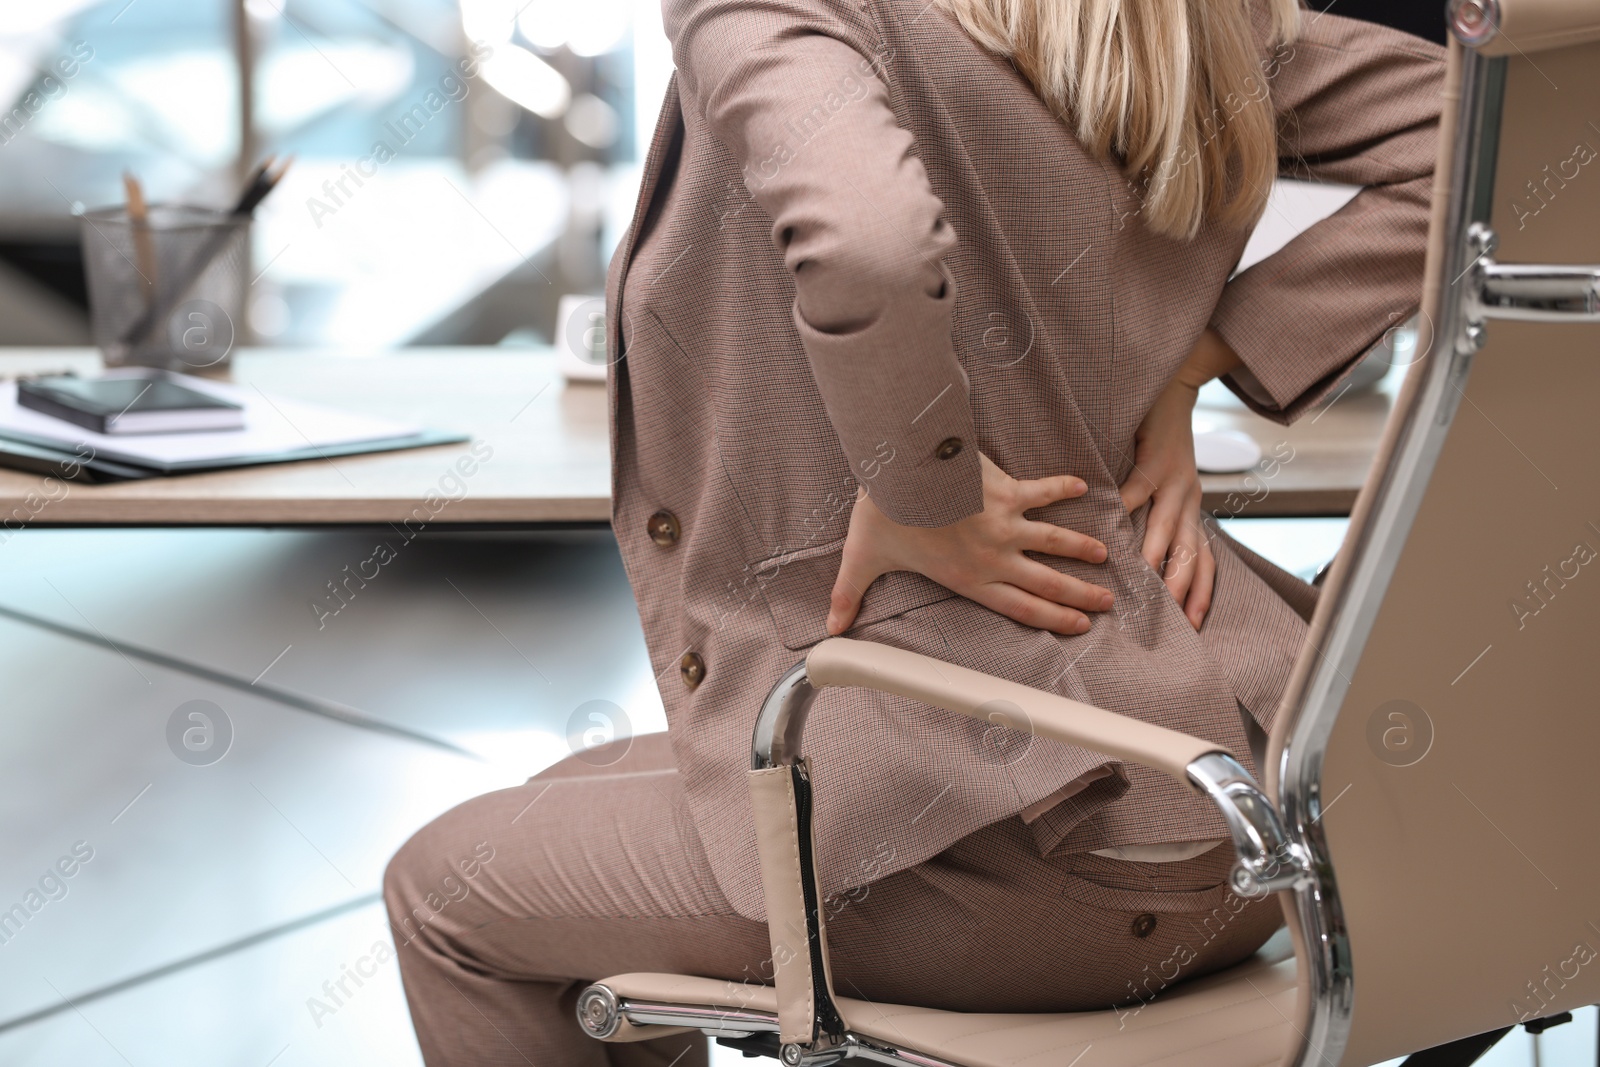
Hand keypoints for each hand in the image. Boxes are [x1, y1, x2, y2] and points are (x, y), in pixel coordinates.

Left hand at [827, 452, 1112, 636]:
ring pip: (1055, 541)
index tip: (1079, 627)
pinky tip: (1082, 485)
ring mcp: (1007, 523)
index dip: (1053, 620)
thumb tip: (830, 628)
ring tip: (1104, 554)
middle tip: (1106, 604)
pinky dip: (1064, 487)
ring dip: (1081, 548)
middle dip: (1080, 596)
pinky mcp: (1009, 490)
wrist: (902, 469)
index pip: (1020, 608)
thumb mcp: (863, 559)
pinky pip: (1044, 490)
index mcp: (968, 579)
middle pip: (1047, 583)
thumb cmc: (884, 513)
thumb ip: (849, 595)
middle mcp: (995, 557)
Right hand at [1119, 328, 1240, 629]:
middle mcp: (1191, 499)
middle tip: (1172, 623)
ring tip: (1141, 584)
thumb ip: (1151, 513)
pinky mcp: (1158, 459)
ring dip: (1155, 558)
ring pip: (1168, 530)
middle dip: (1182, 590)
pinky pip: (1139, 490)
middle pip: (1191, 555)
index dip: (1200, 593)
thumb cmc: (1159, 438)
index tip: (1193, 626)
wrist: (1177, 384)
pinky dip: (1124, 509)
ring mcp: (1177, 480)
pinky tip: (1108, 526)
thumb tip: (1128, 551)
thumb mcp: (1164, 482)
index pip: (1203, 561)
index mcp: (1192, 508)